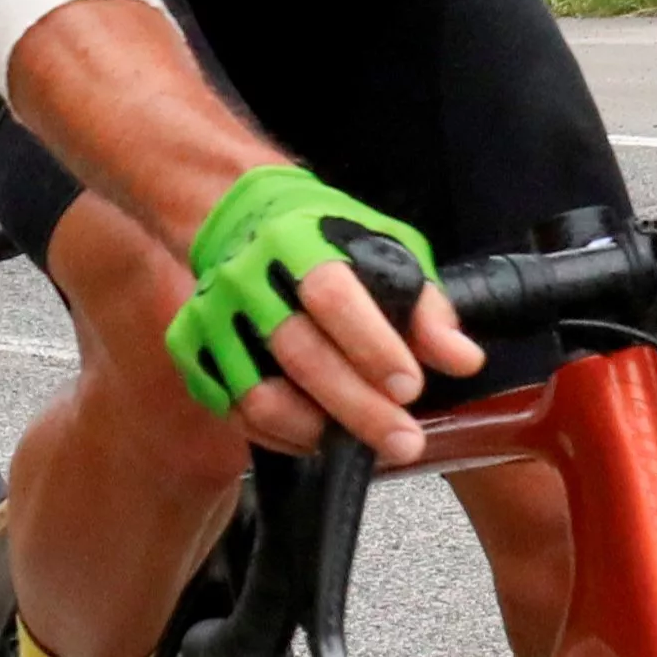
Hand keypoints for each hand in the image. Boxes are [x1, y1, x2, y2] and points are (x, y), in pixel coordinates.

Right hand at [169, 164, 478, 467]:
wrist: (237, 214)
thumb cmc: (321, 236)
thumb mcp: (385, 250)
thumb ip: (425, 305)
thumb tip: (463, 360)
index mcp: (298, 240)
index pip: (331, 295)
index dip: (371, 346)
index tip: (409, 387)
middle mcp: (247, 277)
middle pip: (299, 354)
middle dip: (358, 408)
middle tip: (404, 443)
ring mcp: (212, 316)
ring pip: (260, 394)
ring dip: (315, 429)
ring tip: (359, 442)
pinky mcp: (192, 349)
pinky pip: (235, 411)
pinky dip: (280, 434)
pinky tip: (317, 436)